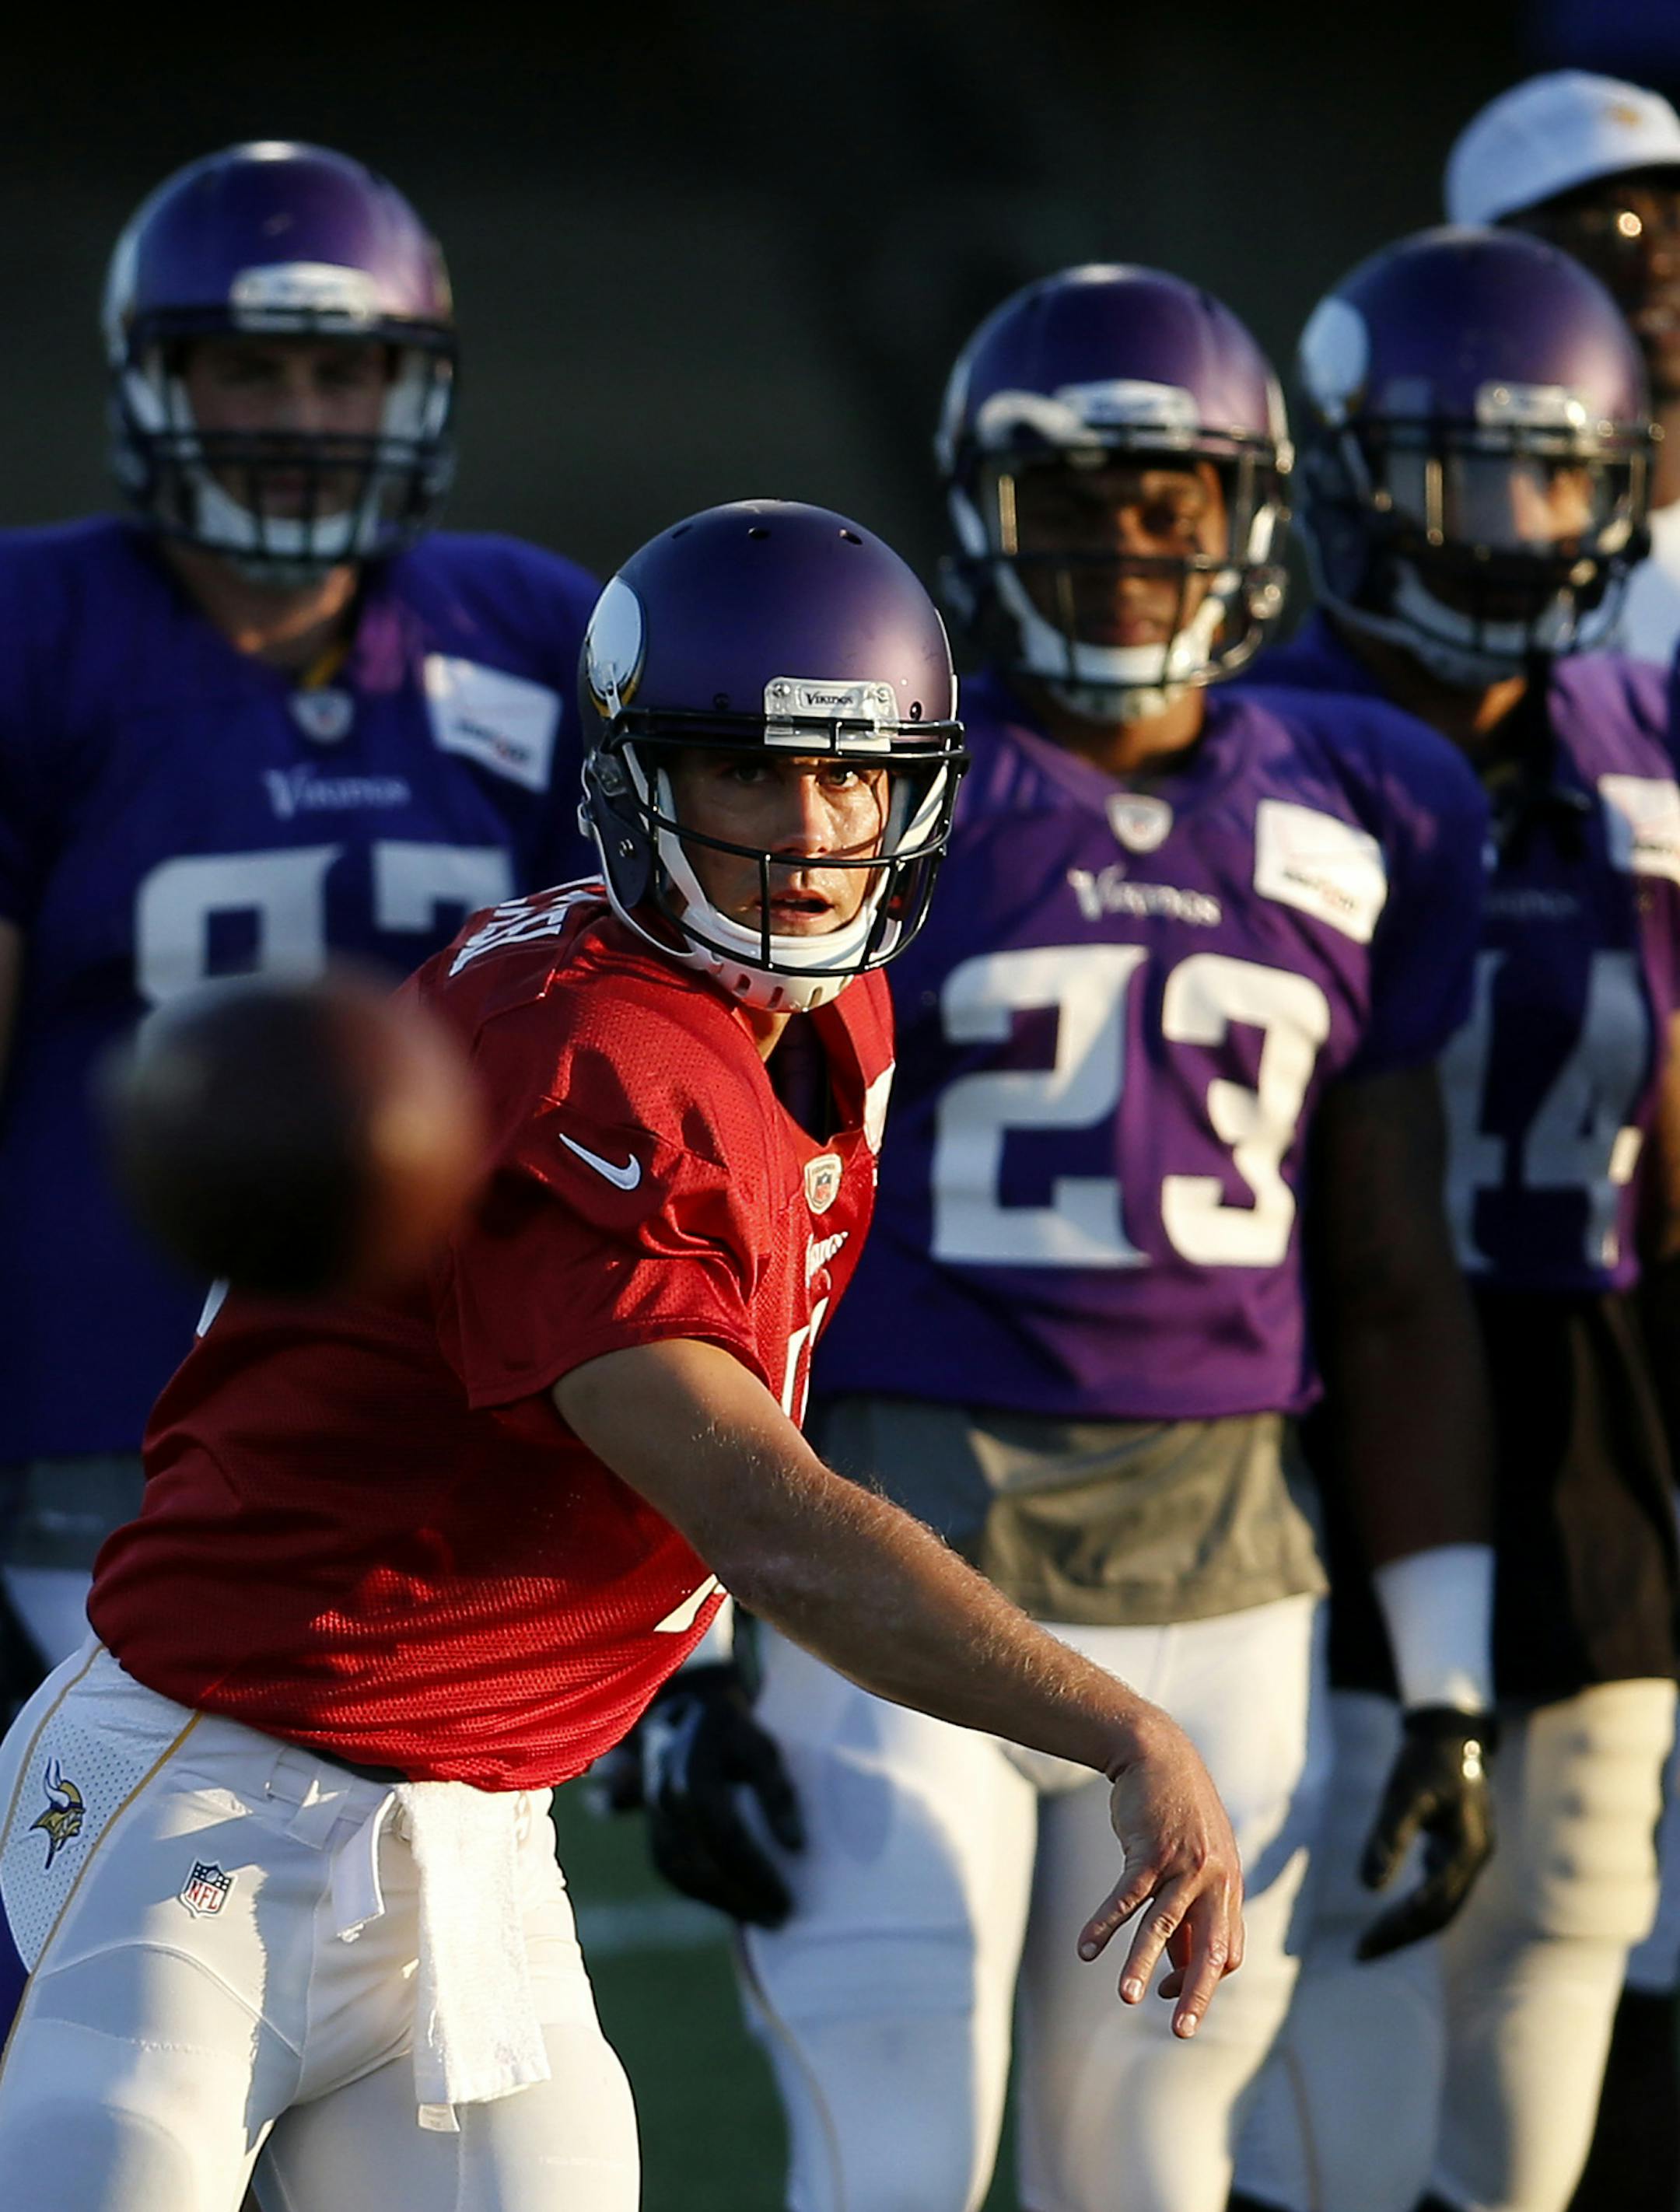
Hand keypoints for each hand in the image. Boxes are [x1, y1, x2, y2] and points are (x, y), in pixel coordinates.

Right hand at [636, 1664, 804, 1927]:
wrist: (683, 1709)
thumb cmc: (733, 1731)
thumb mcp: (762, 1748)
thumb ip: (778, 1793)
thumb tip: (795, 1848)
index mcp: (694, 1770)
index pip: (726, 1835)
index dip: (756, 1872)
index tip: (788, 1899)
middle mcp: (665, 1795)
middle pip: (702, 1861)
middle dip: (742, 1896)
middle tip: (780, 1918)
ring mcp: (652, 1813)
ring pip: (681, 1873)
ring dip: (721, 1903)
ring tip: (760, 1918)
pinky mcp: (651, 1826)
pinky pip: (671, 1869)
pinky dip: (701, 1894)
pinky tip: (732, 1904)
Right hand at [1077, 1708, 1245, 2038]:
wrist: (1158, 1754)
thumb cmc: (1176, 1815)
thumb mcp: (1196, 1861)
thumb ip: (1192, 1912)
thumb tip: (1181, 1969)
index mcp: (1229, 1887)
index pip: (1225, 1951)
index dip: (1201, 1980)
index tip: (1169, 1996)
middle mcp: (1214, 1879)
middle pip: (1209, 1947)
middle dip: (1195, 1993)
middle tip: (1180, 2031)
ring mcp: (1183, 1863)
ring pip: (1162, 1926)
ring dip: (1141, 1963)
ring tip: (1126, 1997)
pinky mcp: (1150, 1849)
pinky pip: (1126, 1896)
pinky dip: (1105, 1924)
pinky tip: (1086, 1949)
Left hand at [1356, 1705, 1497, 1959]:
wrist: (1451, 1732)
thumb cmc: (1426, 1759)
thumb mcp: (1404, 1794)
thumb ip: (1388, 1838)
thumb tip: (1369, 1888)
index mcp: (1470, 1848)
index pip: (1434, 1903)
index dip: (1400, 1926)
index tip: (1366, 1944)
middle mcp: (1475, 1859)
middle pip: (1439, 1914)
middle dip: (1400, 1936)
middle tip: (1359, 1955)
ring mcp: (1469, 1857)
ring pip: (1440, 1907)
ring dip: (1406, 1927)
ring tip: (1369, 1945)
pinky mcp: (1457, 1851)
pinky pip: (1437, 1890)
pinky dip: (1413, 1907)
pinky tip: (1388, 1916)